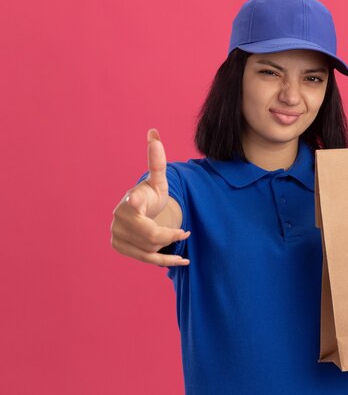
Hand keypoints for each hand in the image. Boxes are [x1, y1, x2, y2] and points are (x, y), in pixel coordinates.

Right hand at [110, 128, 190, 266]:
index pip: (134, 201)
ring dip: (169, 245)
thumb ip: (157, 161)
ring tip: (179, 238)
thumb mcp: (158, 180)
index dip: (135, 202)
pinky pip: (145, 259)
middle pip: (151, 234)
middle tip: (184, 232)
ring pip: (149, 248)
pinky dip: (165, 261)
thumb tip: (153, 132)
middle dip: (170, 234)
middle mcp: (119, 218)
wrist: (142, 214)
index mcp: (130, 200)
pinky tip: (183, 261)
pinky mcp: (119, 247)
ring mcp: (116, 234)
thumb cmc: (151, 196)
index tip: (135, 201)